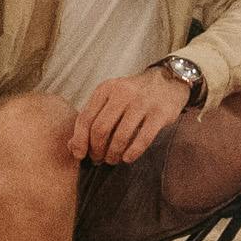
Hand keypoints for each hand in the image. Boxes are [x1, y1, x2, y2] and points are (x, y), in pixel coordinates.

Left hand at [73, 65, 195, 164]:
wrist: (167, 81)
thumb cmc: (133, 96)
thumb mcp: (110, 99)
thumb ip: (92, 119)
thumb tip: (72, 146)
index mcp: (105, 89)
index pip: (85, 118)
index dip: (80, 140)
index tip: (80, 155)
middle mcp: (122, 93)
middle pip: (100, 129)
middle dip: (97, 149)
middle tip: (98, 159)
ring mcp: (142, 103)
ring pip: (120, 136)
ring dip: (113, 154)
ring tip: (112, 160)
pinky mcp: (160, 114)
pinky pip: (143, 139)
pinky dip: (132, 153)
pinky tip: (127, 158)